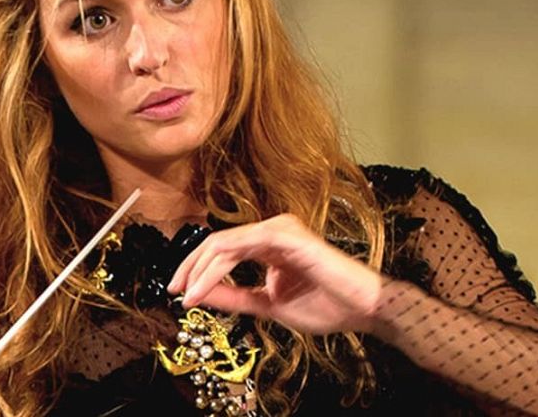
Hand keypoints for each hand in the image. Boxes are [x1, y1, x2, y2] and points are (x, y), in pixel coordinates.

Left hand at [167, 214, 383, 334]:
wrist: (362, 308)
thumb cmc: (324, 305)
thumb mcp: (267, 304)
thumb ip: (235, 296)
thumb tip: (200, 295)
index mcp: (267, 244)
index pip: (222, 250)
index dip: (197, 271)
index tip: (181, 294)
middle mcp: (270, 230)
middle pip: (216, 242)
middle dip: (190, 267)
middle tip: (175, 291)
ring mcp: (277, 228)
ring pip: (223, 242)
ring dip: (200, 270)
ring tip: (188, 294)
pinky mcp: (284, 234)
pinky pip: (240, 245)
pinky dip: (217, 267)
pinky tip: (205, 285)